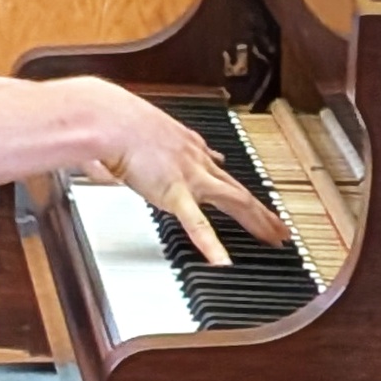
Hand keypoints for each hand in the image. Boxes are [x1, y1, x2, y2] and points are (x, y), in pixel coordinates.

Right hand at [68, 82, 287, 268]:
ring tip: (275, 240)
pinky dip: (212, 245)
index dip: (232, 183)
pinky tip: (223, 263)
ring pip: (236, 201)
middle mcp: (195, 159)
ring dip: (258, 221)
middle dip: (262, 210)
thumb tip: (101, 166)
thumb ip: (122, 155)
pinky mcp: (176, 192)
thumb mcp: (123, 134)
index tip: (244, 195)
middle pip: (237, 188)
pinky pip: (198, 224)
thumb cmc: (109, 121)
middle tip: (280, 227)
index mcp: (184, 145)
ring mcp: (190, 176)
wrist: (106, 117)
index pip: (217, 167)